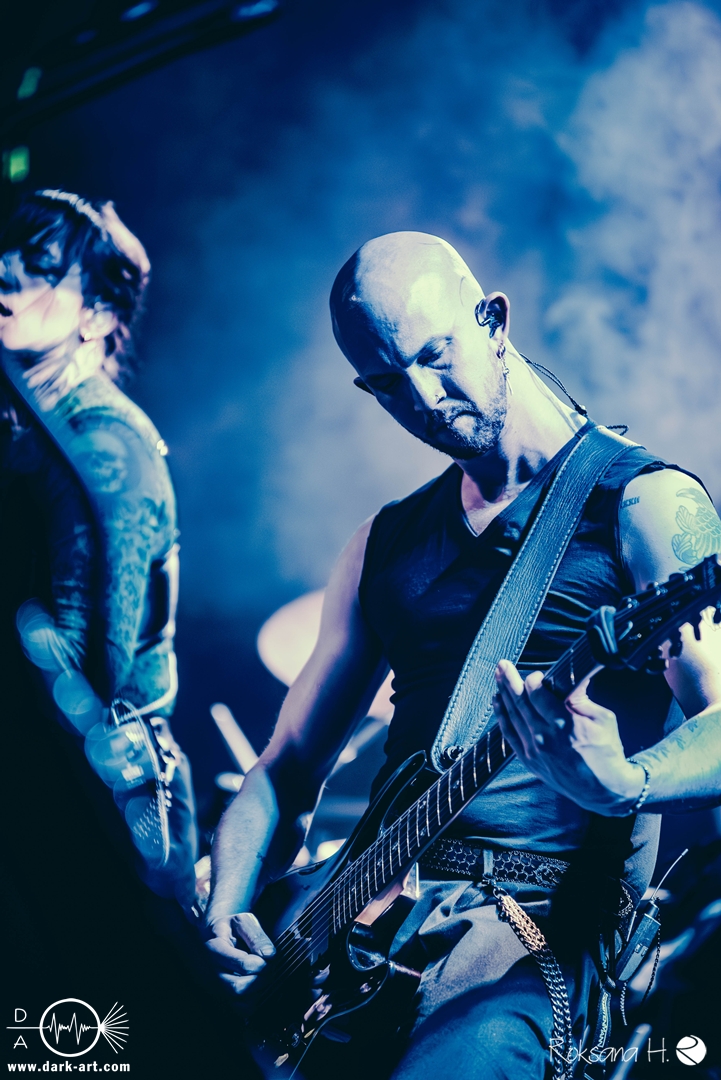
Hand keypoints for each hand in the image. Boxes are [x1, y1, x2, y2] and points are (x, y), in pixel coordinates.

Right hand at [205, 912, 274, 994]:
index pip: (243, 964)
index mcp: (215, 948)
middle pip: (238, 987)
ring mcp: (218, 985)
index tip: (268, 956)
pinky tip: (257, 986)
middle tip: (268, 967)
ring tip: (263, 975)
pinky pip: (240, 1008)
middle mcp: (213, 970)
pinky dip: (253, 1001)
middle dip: (260, 979)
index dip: (261, 963)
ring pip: (239, 1000)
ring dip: (258, 990)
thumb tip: (269, 955)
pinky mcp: (224, 995)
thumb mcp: (242, 921)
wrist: (215, 933)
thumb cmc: (230, 927)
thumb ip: (256, 936)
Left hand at [493, 660, 644, 814]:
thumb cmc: (606, 754)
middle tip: (502, 665)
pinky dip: (501, 717)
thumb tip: (571, 679)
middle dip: (509, 680)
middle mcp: (544, 737)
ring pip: (511, 716)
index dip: (533, 679)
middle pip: (519, 702)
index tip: (538, 674)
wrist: (603, 790)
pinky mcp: (529, 761)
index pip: (536, 693)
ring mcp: (534, 750)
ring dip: (503, 695)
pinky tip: (498, 704)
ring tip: (498, 677)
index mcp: (563, 724)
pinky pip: (509, 735)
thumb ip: (581, 698)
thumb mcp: (603, 719)